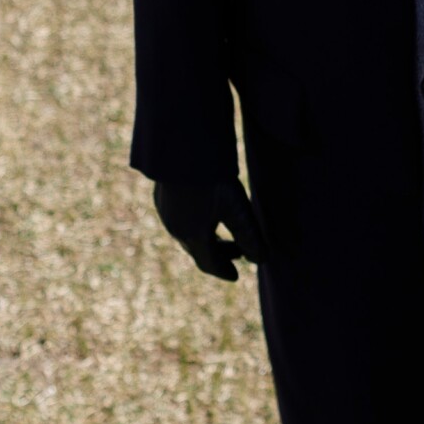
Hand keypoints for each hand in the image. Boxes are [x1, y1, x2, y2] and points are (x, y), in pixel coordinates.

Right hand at [151, 177, 267, 280]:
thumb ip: (250, 236)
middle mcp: (176, 229)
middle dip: (218, 255)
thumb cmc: (212, 178)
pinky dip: (195, 227)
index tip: (235, 276)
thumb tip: (262, 260)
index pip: (209, 263)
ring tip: (223, 235)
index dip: (224, 271)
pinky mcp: (162, 198)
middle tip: (238, 253)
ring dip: (207, 240)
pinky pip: (178, 222)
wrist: (181, 147)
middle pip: (198, 251)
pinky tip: (203, 214)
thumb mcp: (236, 208)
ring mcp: (166, 213)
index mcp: (194, 236)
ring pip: (187, 236)